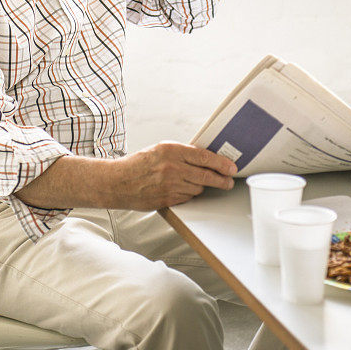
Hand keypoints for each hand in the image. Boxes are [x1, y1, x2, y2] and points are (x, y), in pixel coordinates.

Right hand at [111, 141, 236, 210]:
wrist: (119, 182)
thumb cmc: (139, 164)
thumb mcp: (160, 150)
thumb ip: (181, 153)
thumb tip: (205, 159)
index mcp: (171, 150)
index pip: (204, 157)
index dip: (221, 163)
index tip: (231, 167)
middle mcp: (172, 167)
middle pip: (206, 176)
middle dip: (221, 180)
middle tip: (228, 181)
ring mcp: (170, 185)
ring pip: (198, 188)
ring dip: (201, 187)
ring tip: (196, 183)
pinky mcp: (168, 199)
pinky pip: (188, 198)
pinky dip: (189, 194)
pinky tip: (183, 189)